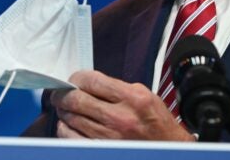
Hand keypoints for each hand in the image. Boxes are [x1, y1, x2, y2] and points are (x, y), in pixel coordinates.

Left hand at [51, 70, 193, 141]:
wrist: (168, 150)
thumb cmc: (156, 123)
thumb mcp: (144, 95)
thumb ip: (115, 87)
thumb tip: (84, 83)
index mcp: (132, 98)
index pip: (91, 81)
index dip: (76, 78)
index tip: (73, 80)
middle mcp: (120, 118)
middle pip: (76, 99)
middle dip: (63, 94)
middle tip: (60, 93)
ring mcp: (110, 138)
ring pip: (71, 118)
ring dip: (63, 111)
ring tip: (65, 108)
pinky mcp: (102, 151)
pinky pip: (71, 138)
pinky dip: (65, 130)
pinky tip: (68, 125)